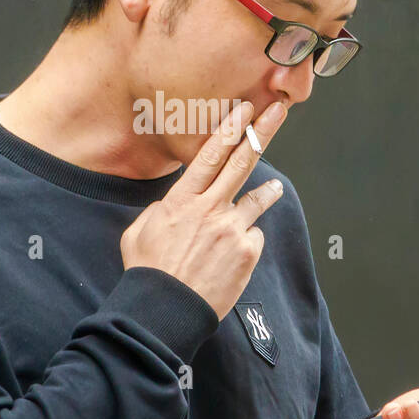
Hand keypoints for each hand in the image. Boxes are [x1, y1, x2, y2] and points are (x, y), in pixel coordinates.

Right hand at [120, 99, 288, 321]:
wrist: (166, 309)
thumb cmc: (148, 271)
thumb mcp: (140, 231)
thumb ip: (161, 209)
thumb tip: (175, 203)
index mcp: (182, 200)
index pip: (210, 155)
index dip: (229, 129)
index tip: (244, 109)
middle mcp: (210, 209)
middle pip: (242, 163)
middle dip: (261, 132)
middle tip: (277, 112)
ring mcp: (232, 230)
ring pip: (257, 200)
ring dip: (268, 191)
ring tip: (274, 187)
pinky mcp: (246, 253)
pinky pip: (253, 236)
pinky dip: (246, 241)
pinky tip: (232, 255)